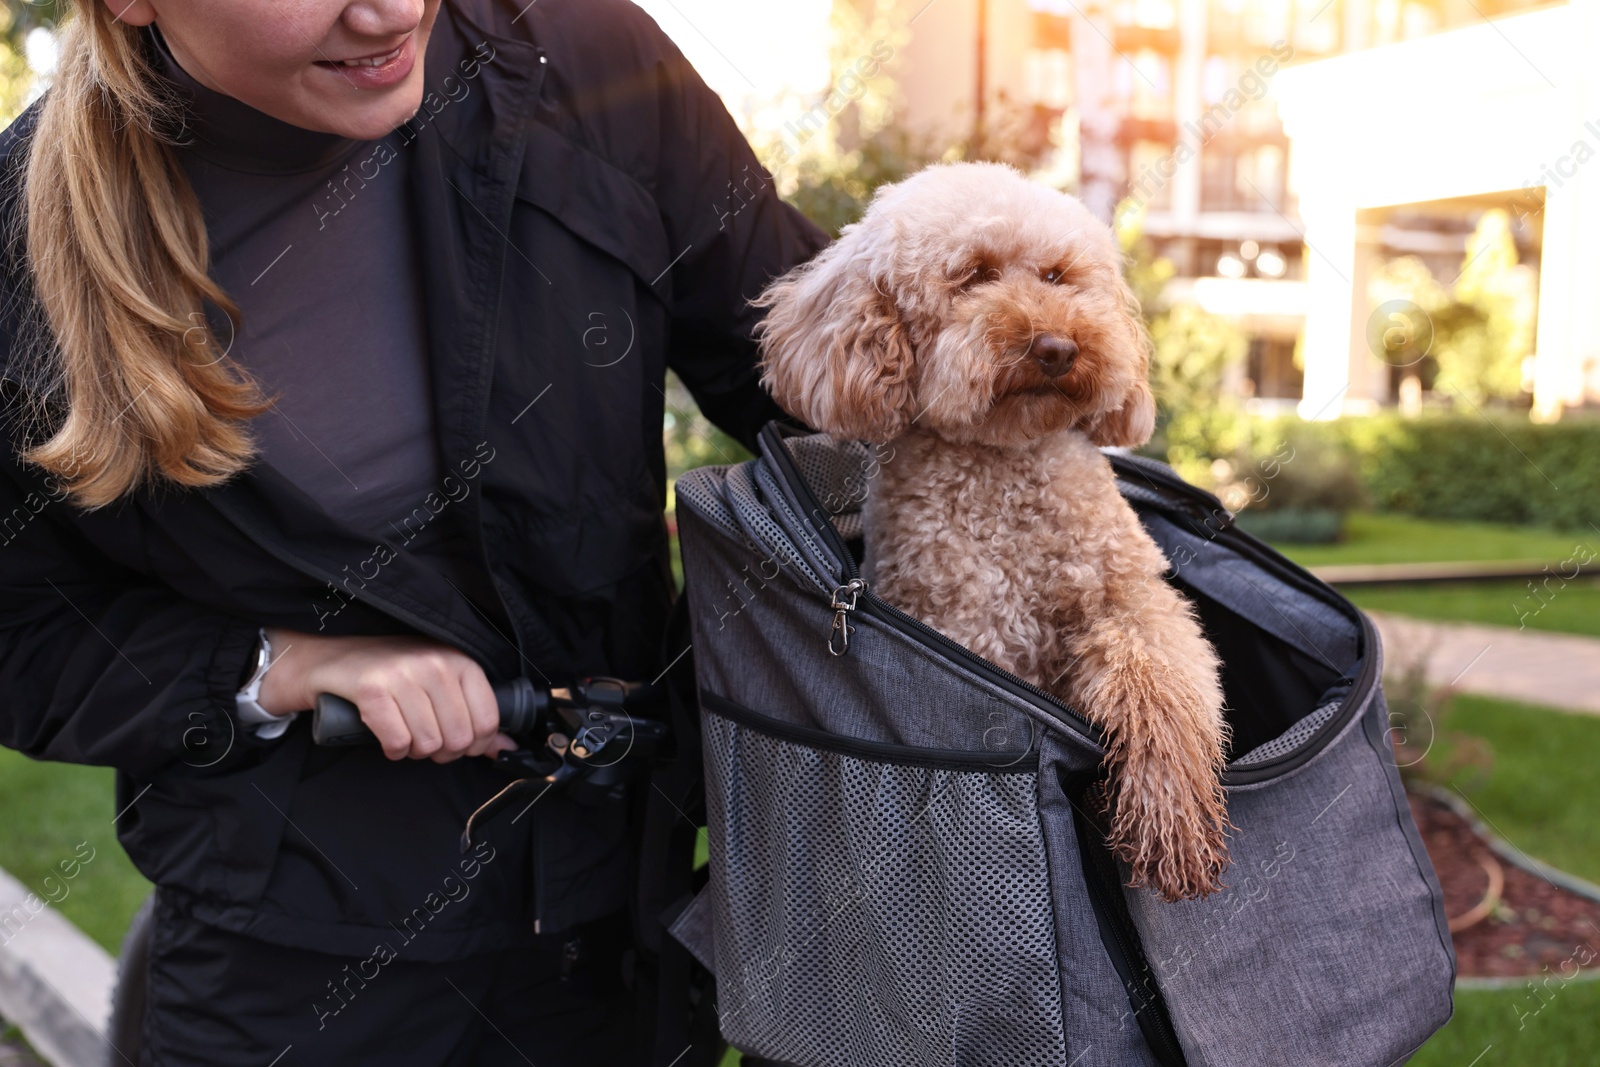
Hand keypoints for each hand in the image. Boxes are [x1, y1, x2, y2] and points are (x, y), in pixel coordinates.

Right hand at [257, 629, 514, 761]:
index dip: (475, 744)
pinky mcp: (372, 689)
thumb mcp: (440, 685)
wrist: (333, 660)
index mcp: (460, 661)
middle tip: (426, 742)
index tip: (457, 743)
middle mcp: (435, 663)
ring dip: (414, 751)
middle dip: (442, 752)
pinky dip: (392, 750)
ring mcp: (403, 674)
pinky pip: (397, 743)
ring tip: (406, 735)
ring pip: (428, 744)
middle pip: (458, 738)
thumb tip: (505, 747)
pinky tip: (388, 738)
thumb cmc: (393, 674)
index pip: (487, 721)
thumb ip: (475, 715)